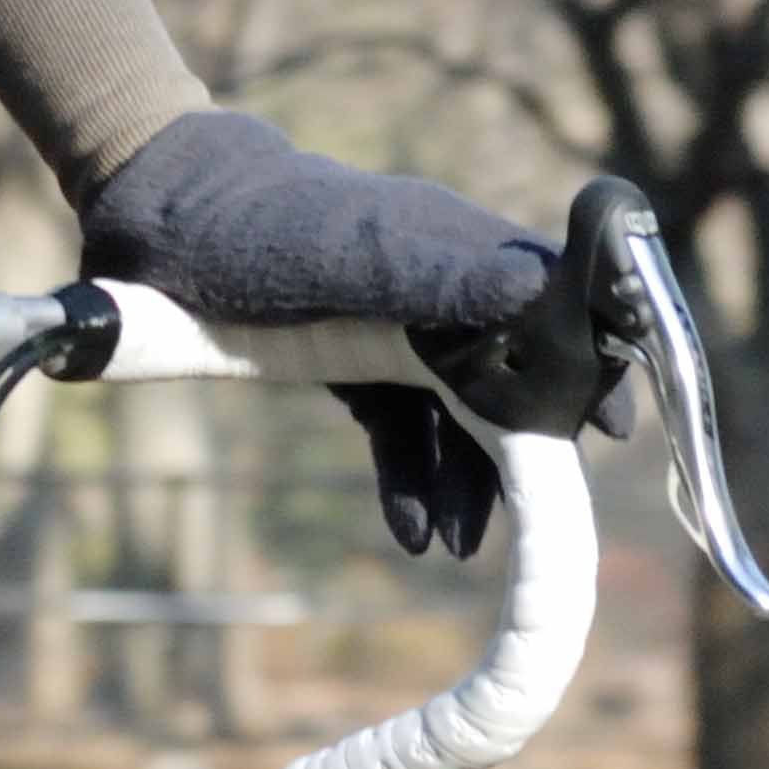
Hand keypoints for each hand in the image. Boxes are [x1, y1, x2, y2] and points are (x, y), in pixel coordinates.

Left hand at [79, 110, 623, 558]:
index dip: (586, 365)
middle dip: (531, 446)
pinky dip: (414, 479)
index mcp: (452, 247)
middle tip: (546, 523)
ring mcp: (397, 325)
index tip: (612, 429)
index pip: (551, 306)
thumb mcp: (339, 252)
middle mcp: (440, 285)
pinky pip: (404, 426)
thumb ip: (428, 273)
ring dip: (469, 481)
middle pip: (514, 372)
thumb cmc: (249, 226)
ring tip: (461, 547)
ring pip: (461, 413)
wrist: (156, 221)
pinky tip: (413, 536)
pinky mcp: (356, 359)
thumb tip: (537, 288)